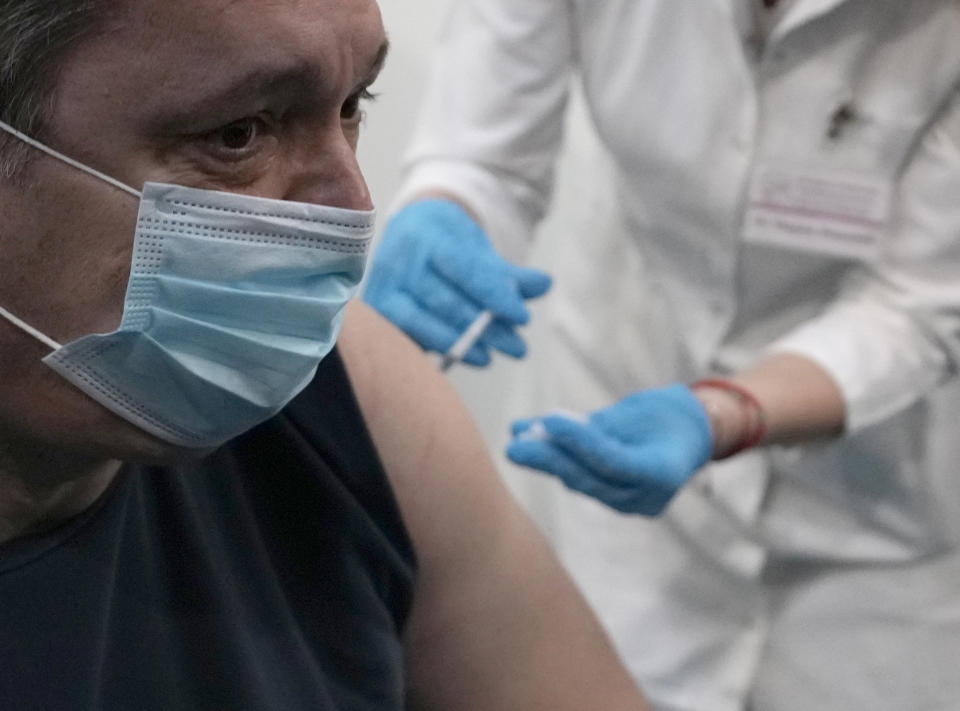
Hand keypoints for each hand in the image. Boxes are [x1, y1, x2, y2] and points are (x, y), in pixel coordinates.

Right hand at [363, 199, 551, 365]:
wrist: (406, 232)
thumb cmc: (447, 241)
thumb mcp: (478, 246)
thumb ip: (508, 271)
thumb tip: (545, 284)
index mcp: (427, 234)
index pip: (464, 269)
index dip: (494, 294)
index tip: (522, 317)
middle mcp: (398, 260)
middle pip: (445, 301)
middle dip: (484, 328)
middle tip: (518, 348)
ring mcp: (383, 288)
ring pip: (422, 322)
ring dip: (462, 343)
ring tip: (492, 356)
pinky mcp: (377, 313)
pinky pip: (408, 337)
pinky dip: (439, 348)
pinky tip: (466, 356)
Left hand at [506, 385, 711, 514]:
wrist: (692, 434)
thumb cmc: (670, 415)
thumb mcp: (639, 411)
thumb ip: (596, 425)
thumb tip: (547, 427)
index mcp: (662, 473)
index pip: (612, 461)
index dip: (579, 441)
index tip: (548, 420)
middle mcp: (645, 496)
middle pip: (590, 477)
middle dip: (549, 460)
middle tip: (514, 447)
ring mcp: (629, 502)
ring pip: (581, 480)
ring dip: (548, 460)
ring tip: (517, 442)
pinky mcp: (614, 497)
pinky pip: (582, 477)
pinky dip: (556, 461)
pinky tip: (527, 443)